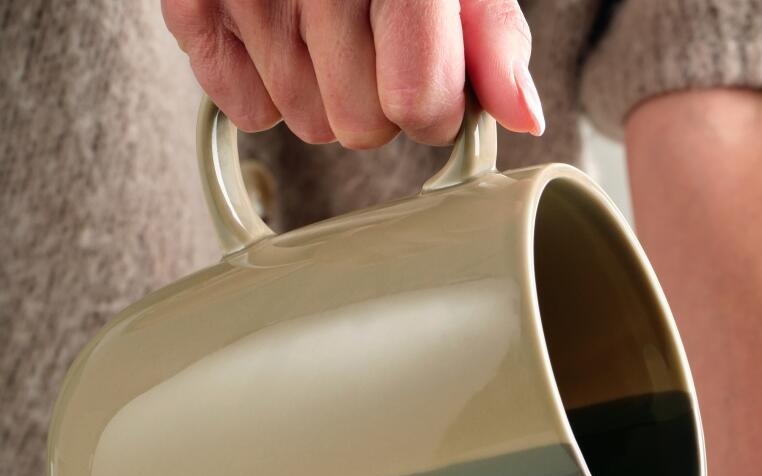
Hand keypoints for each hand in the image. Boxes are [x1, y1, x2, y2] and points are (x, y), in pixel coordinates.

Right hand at [162, 0, 542, 147]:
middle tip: (370, 37)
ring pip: (306, 122)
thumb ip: (493, 36)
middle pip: (360, 128)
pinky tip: (277, 25)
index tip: (428, 69)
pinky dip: (263, 81)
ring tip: (321, 19)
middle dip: (376, 98)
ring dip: (323, 89)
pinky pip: (244, 107)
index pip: (418, 108)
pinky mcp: (191, 1)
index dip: (433, 103)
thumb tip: (522, 115)